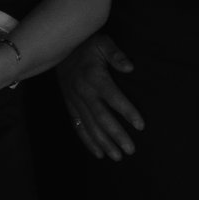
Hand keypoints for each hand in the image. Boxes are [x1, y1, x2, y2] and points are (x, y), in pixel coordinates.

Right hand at [55, 32, 143, 160]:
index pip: (113, 98)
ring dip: (103, 142)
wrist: (57, 47)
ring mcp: (74, 100)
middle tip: (131, 150)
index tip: (141, 125)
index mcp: (94, 77)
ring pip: (89, 125)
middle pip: (101, 117)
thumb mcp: (103, 43)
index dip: (127, 112)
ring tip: (117, 156)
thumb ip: (116, 54)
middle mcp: (83, 92)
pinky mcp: (69, 105)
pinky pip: (77, 126)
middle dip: (116, 135)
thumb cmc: (87, 45)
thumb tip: (130, 67)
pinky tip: (98, 153)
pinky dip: (87, 141)